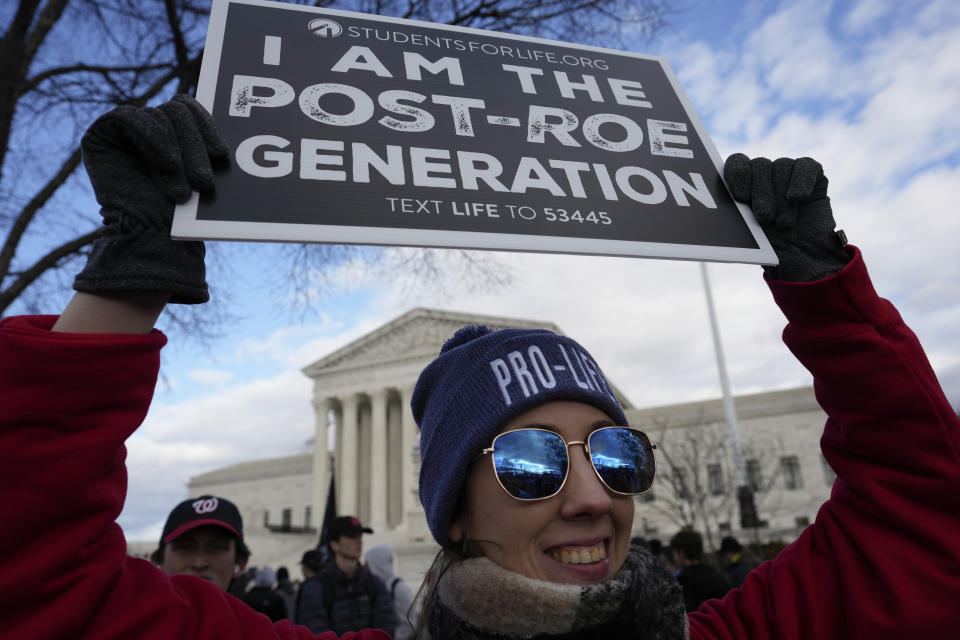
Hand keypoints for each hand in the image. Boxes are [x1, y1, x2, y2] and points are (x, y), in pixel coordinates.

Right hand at [73, 94, 228, 302]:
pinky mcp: (103, 133)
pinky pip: (130, 117)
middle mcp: (150, 124)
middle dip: (195, 145)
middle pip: (179, 109)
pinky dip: (154, 139)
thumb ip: (210, 145)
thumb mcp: (204, 172)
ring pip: (161, 116)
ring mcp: (125, 128)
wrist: (152, 241)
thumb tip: (243, 123)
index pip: (192, 107)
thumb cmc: (183, 214)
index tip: (222, 155)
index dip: (209, 126)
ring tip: (183, 190)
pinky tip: (168, 164)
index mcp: (176, 129)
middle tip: (204, 182)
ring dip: (178, 154)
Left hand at [724, 154, 849, 280]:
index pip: (736, 163)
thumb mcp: (746, 236)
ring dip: (781, 197)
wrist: (801, 257)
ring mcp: (788, 171)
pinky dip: (801, 181)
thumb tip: (715, 209)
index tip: (740, 197)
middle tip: (764, 218)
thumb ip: (733, 218)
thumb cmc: (768, 246)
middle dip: (761, 192)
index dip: (737, 175)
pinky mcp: (813, 173)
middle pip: (759, 165)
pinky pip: (806, 166)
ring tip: (783, 223)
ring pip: (782, 166)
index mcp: (743, 182)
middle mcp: (764, 172)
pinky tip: (798, 198)